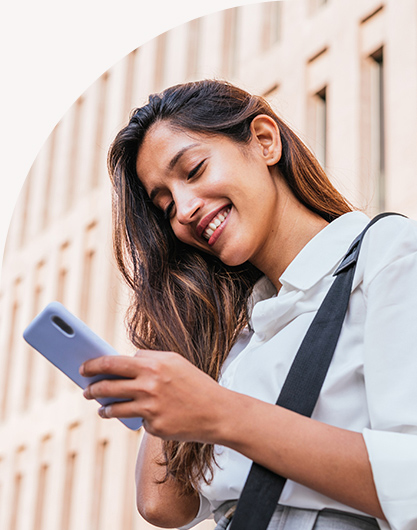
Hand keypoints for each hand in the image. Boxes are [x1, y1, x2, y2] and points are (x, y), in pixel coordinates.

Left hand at [80, 350, 226, 441]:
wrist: (217, 412)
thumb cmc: (194, 383)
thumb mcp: (174, 361)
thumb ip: (149, 358)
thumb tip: (124, 360)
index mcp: (153, 365)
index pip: (113, 362)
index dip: (94, 365)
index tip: (83, 368)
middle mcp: (149, 385)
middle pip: (108, 386)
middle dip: (92, 389)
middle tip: (86, 391)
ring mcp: (151, 407)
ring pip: (114, 407)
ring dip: (104, 408)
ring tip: (101, 408)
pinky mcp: (154, 426)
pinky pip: (135, 420)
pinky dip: (133, 418)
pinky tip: (134, 416)